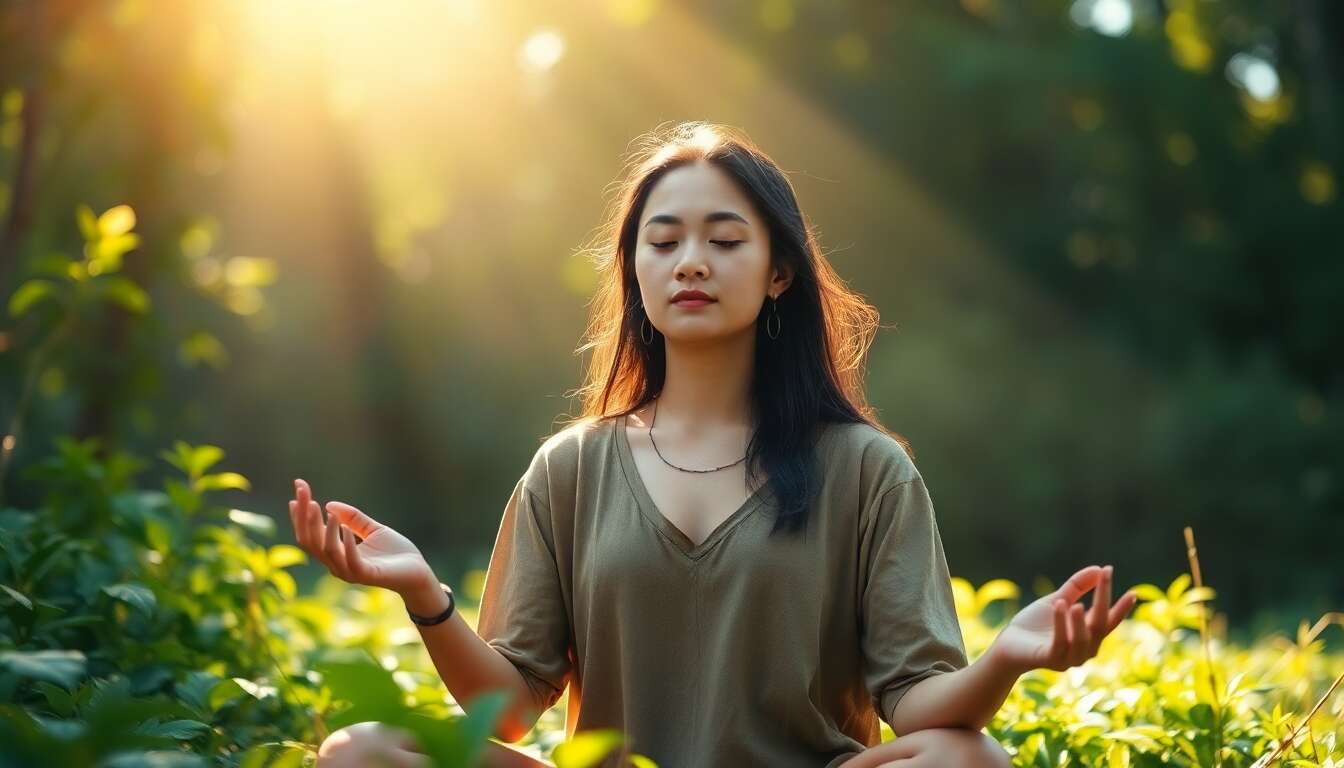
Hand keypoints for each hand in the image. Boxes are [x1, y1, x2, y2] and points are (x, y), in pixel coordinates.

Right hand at [289, 478, 436, 595]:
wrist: (419, 572)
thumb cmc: (396, 553)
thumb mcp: (373, 529)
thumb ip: (353, 518)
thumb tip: (329, 505)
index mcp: (337, 554)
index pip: (309, 534)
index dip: (301, 513)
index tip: (298, 487)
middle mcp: (337, 564)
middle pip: (310, 541)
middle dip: (304, 515)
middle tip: (302, 491)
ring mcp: (350, 571)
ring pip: (326, 550)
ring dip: (321, 528)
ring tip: (321, 508)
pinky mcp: (367, 575)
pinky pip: (350, 560)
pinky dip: (346, 542)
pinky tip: (344, 526)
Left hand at [988, 564, 1136, 674]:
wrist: (1008, 644)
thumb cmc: (1035, 625)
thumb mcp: (1058, 600)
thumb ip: (1077, 587)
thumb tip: (1098, 569)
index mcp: (1087, 634)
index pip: (1109, 622)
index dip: (1121, 608)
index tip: (1133, 592)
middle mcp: (1084, 649)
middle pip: (1099, 625)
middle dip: (1103, 600)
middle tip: (1104, 575)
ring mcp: (1069, 657)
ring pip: (1083, 640)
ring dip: (1080, 621)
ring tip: (1076, 603)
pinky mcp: (1051, 660)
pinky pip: (1060, 643)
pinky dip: (1061, 624)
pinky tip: (1060, 606)